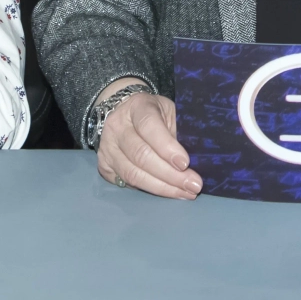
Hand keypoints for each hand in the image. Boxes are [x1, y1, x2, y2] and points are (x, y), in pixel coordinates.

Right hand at [95, 84, 199, 199]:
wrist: (124, 111)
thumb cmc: (155, 113)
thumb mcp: (169, 111)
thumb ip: (179, 131)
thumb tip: (197, 160)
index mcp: (137, 106)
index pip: (149, 127)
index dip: (167, 147)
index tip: (185, 163)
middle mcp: (116, 126)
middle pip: (141, 155)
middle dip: (170, 175)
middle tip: (193, 186)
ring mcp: (106, 147)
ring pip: (132, 173)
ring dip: (161, 187)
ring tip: (184, 193)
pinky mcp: (104, 166)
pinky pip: (126, 183)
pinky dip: (148, 190)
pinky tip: (166, 192)